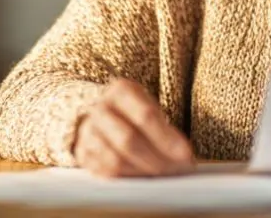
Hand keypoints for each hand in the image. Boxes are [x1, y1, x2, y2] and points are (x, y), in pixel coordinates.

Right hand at [73, 77, 194, 176]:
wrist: (103, 115)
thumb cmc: (134, 113)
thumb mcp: (150, 108)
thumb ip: (166, 129)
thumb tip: (184, 158)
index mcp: (121, 91)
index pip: (146, 115)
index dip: (167, 139)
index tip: (186, 155)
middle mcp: (100, 109)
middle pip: (128, 139)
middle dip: (156, 160)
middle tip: (175, 171)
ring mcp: (88, 132)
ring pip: (115, 160)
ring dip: (142, 172)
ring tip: (162, 175)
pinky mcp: (83, 154)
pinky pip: (105, 173)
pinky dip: (128, 179)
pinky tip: (143, 178)